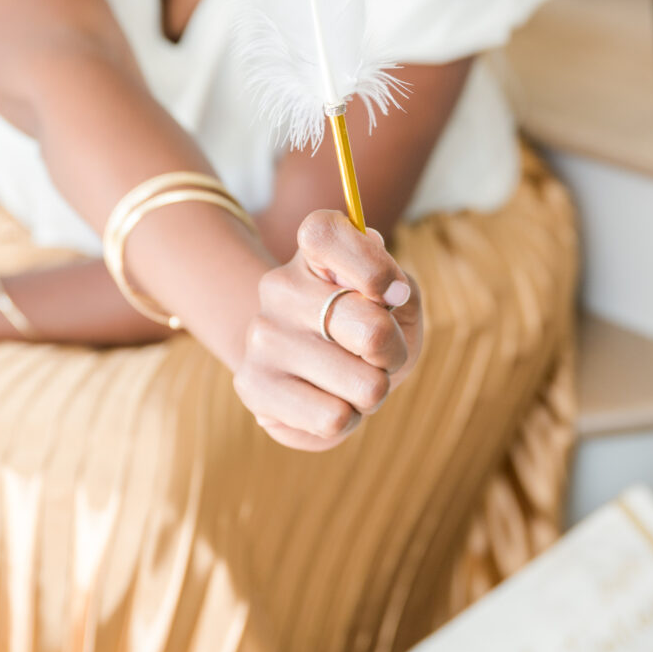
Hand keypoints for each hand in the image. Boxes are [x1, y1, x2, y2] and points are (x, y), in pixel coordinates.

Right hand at [234, 211, 422, 451]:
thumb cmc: (366, 326)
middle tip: (377, 352)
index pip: (327, 233)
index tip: (393, 295)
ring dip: (372, 391)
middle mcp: (278, 286)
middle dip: (393, 352)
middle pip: (371, 329)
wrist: (313, 371)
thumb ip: (399, 285)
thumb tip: (391, 293)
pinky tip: (330, 400)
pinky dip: (348, 418)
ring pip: (363, 386)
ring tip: (351, 378)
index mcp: (313, 251)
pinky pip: (333, 419)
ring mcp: (261, 337)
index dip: (372, 267)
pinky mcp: (253, 386)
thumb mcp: (397, 299)